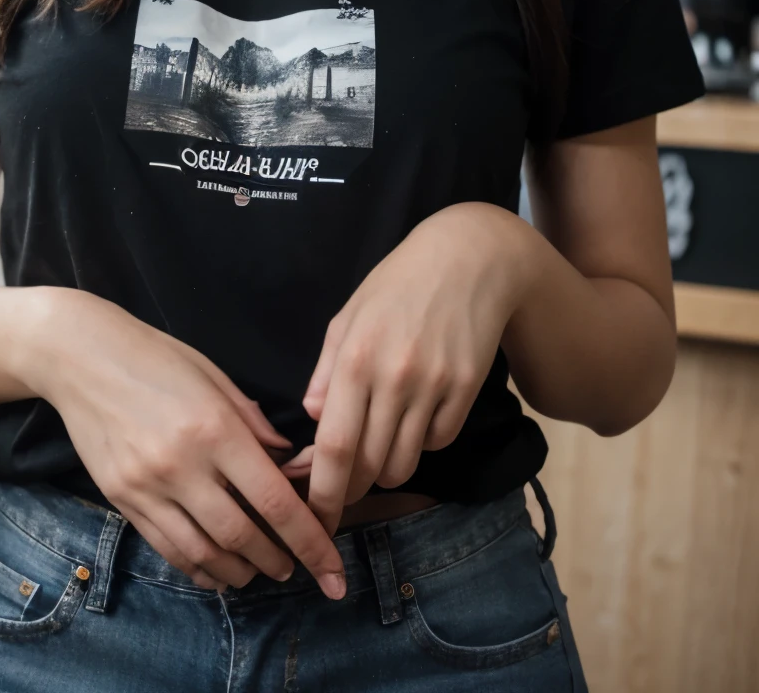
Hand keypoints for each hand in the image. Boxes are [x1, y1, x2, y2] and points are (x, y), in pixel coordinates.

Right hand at [24, 287, 346, 597]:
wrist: (80, 355)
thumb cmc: (155, 356)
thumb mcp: (213, 375)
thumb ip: (251, 422)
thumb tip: (285, 461)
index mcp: (215, 429)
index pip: (274, 500)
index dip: (309, 540)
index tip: (332, 567)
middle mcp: (182, 465)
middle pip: (242, 536)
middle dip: (278, 562)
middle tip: (297, 569)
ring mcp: (147, 487)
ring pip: (202, 553)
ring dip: (239, 571)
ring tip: (259, 572)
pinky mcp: (121, 500)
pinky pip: (166, 548)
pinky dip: (197, 567)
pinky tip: (216, 571)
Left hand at [300, 203, 532, 534]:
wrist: (468, 259)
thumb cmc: (397, 284)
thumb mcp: (349, 315)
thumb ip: (326, 370)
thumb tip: (311, 419)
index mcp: (355, 358)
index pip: (334, 446)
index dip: (322, 492)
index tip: (314, 520)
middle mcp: (394, 377)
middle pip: (369, 465)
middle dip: (351, 490)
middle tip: (342, 491)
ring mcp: (434, 385)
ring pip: (404, 463)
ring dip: (386, 471)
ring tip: (378, 454)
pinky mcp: (467, 389)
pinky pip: (438, 442)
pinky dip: (422, 445)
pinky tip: (415, 421)